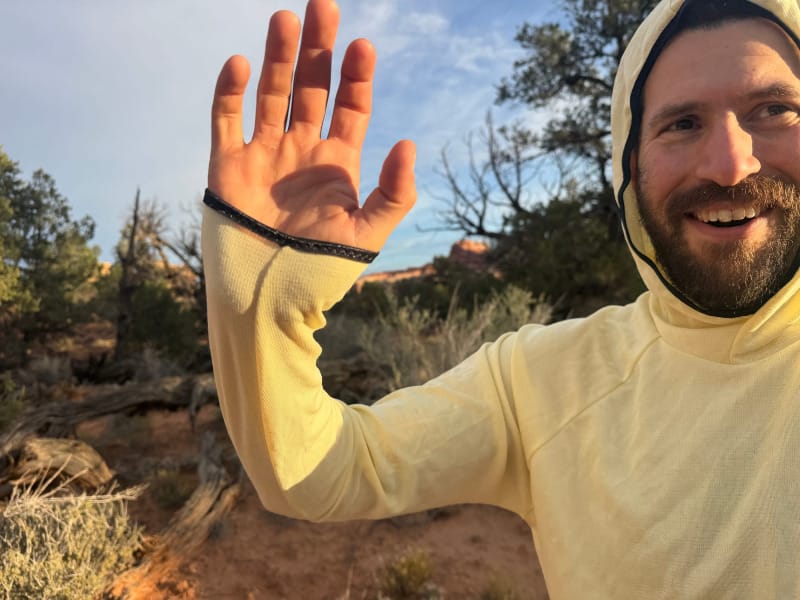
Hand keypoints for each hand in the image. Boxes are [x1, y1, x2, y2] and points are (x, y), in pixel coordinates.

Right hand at [208, 0, 415, 251]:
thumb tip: (409, 144)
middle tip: (324, 6)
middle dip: (318, 49)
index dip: (357, 77)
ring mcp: (264, 153)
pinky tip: (241, 65)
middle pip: (311, 88)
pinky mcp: (228, 164)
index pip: (351, 108)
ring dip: (279, 57)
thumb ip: (394, 193)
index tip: (364, 47)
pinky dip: (230, 92)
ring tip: (286, 18)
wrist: (269, 296)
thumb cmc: (321, 270)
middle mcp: (301, 150)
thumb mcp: (368, 235)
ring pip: (272, 94)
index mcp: (337, 163)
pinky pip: (225, 119)